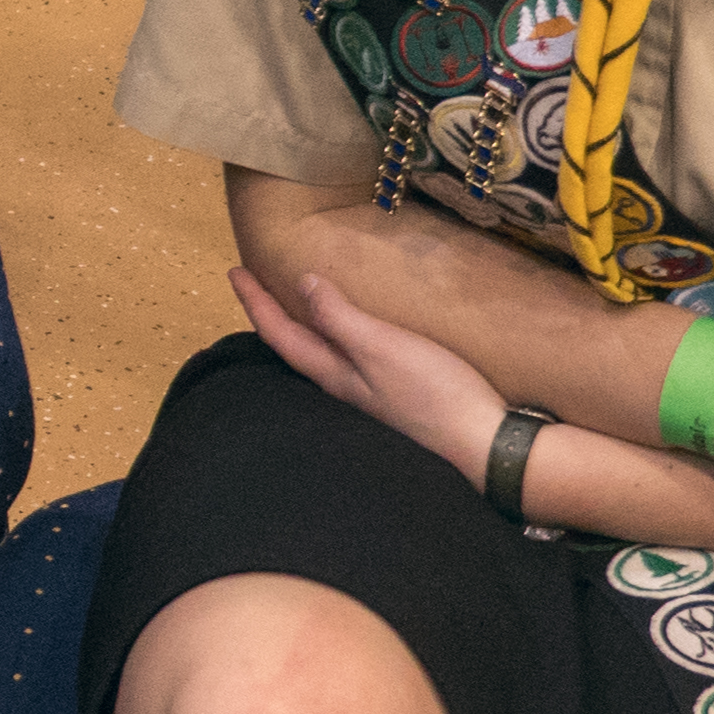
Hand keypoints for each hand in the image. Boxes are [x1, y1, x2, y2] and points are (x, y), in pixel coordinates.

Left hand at [236, 264, 506, 485]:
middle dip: (267, 315)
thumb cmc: (432, 392)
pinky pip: (343, 361)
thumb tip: (303, 284)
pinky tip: (343, 336)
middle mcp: (340, 388)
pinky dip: (329, 338)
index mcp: (331, 374)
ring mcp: (364, 395)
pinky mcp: (390, 396)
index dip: (255, 302)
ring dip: (296, 328)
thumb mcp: (381, 347)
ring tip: (286, 306)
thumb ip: (340, 318)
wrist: (480, 442)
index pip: (279, 334)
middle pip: (291, 348)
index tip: (233, 271)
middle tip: (251, 285)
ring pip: (315, 357)